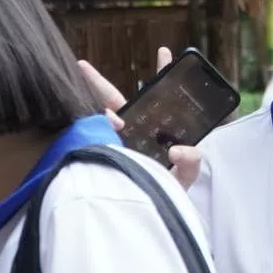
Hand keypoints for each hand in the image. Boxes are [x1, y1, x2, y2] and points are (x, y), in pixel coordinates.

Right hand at [76, 49, 200, 186]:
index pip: (156, 100)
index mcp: (152, 133)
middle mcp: (130, 135)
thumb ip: (190, 162)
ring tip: (102, 115)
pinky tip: (92, 127)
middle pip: (116, 103)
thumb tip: (178, 149)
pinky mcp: (100, 158)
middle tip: (81, 66)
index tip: (163, 51)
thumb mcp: (184, 178)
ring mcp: (113, 145)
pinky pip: (89, 140)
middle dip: (98, 83)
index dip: (161, 75)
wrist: (149, 221)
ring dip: (94, 110)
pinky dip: (88, 131)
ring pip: (98, 119)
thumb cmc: (167, 197)